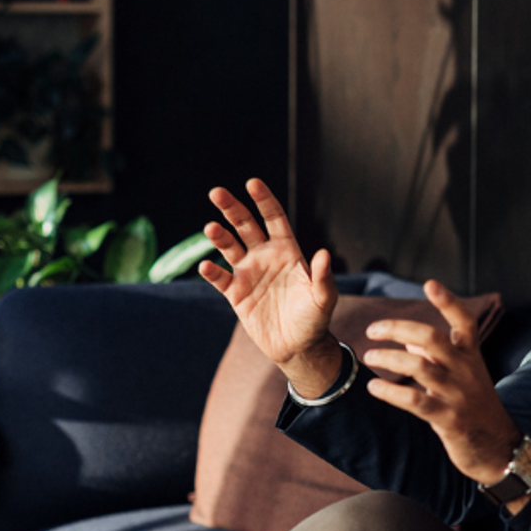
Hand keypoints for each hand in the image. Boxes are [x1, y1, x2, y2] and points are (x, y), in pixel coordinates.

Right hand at [198, 179, 342, 395]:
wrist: (298, 347)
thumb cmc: (315, 319)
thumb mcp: (322, 298)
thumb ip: (322, 277)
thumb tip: (324, 253)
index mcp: (287, 251)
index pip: (274, 218)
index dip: (263, 200)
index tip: (252, 183)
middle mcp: (265, 257)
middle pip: (245, 225)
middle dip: (232, 208)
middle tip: (217, 192)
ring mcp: (248, 274)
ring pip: (229, 247)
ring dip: (219, 237)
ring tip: (210, 228)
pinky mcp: (236, 294)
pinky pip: (220, 279)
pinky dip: (212, 272)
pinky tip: (207, 266)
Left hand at [362, 279, 524, 498]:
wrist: (499, 449)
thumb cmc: (476, 408)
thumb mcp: (464, 376)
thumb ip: (437, 356)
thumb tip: (408, 338)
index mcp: (471, 356)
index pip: (464, 321)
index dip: (448, 301)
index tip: (429, 284)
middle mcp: (466, 370)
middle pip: (432, 337)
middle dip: (397, 328)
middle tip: (372, 330)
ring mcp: (458, 394)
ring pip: (420, 366)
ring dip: (389, 359)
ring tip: (369, 357)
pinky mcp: (449, 420)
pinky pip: (415, 401)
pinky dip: (390, 392)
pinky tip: (374, 388)